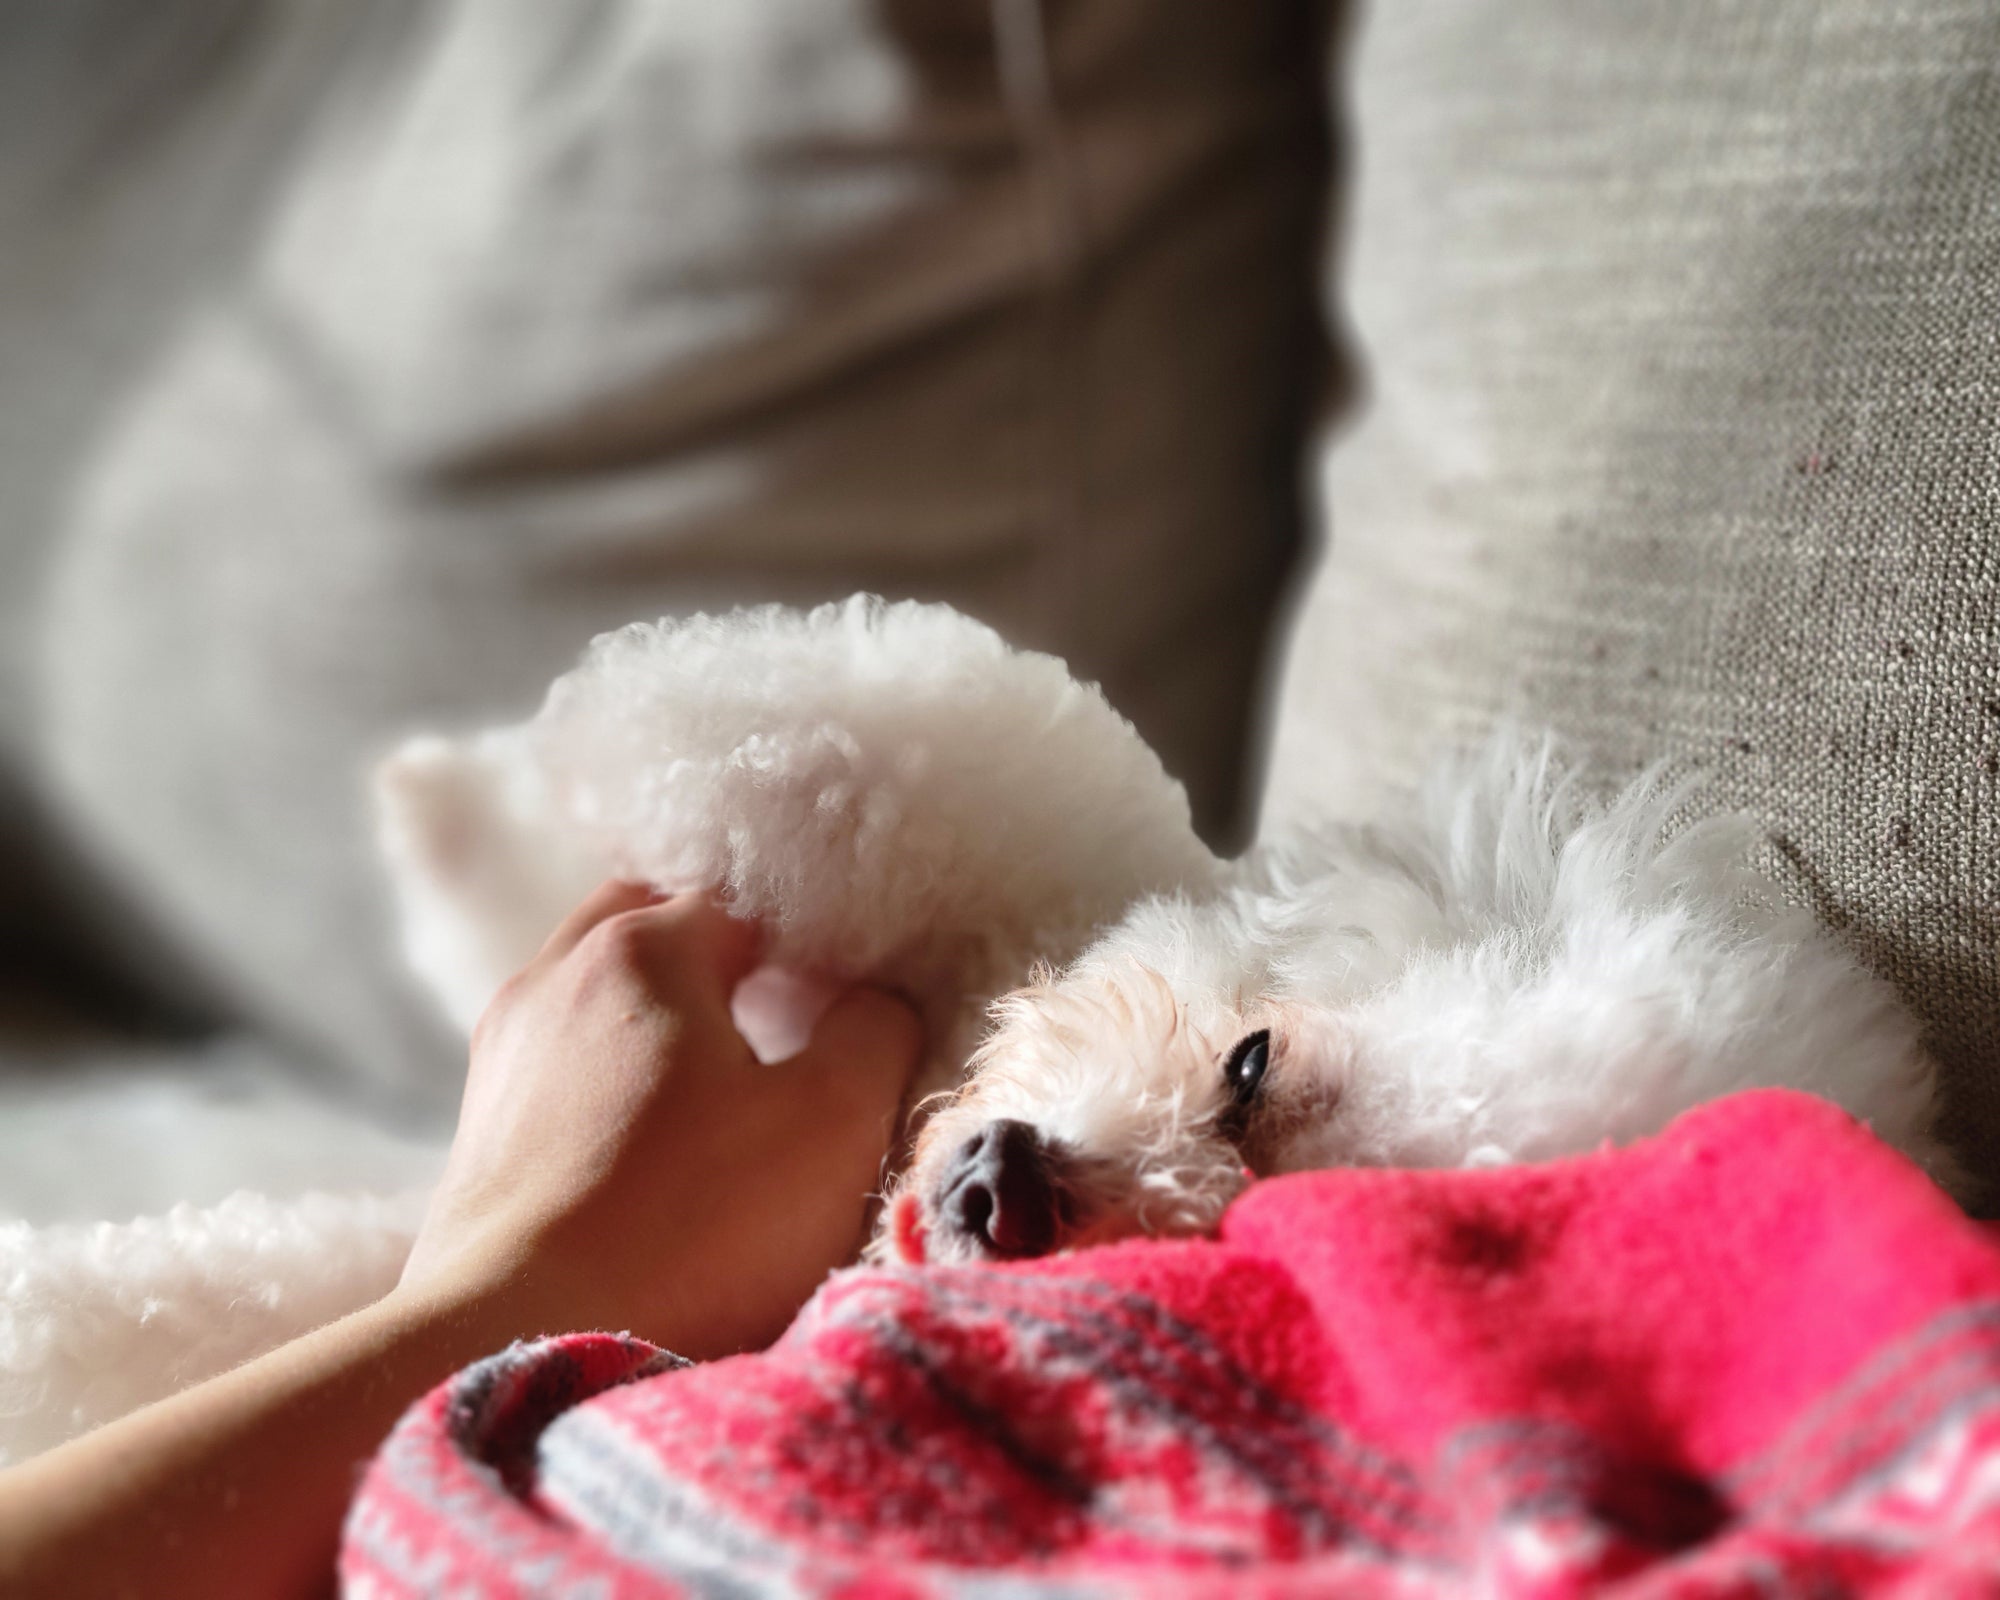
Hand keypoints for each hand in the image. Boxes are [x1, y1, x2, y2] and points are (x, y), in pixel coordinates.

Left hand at [399, 881, 921, 1357]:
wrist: (516, 1351)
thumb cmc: (692, 1228)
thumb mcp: (833, 1122)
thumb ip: (874, 1032)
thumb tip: (874, 1001)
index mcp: (641, 950)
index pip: (743, 902)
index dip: (808, 945)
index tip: (846, 1008)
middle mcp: (554, 977)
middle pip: (651, 924)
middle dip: (717, 956)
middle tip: (781, 1021)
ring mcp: (502, 1056)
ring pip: (595, 994)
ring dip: (658, 1017)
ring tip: (720, 1086)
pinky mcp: (478, 1137)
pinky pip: (559, 1068)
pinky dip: (610, 1080)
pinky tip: (652, 1149)